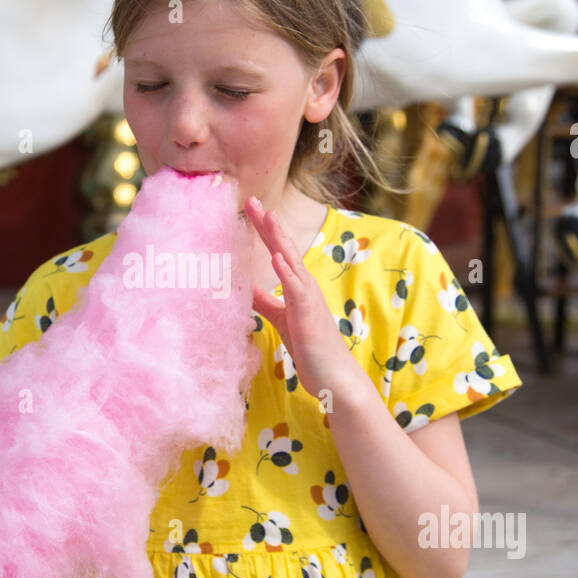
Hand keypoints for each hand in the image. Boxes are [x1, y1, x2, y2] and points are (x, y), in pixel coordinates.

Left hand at [245, 196, 342, 400]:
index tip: (248, 208)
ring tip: (266, 216)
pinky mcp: (309, 315)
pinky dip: (287, 272)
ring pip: (292, 262)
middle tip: (250, 200)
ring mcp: (309, 299)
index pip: (278, 251)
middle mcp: (305, 286)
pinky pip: (297, 290)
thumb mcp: (281, 319)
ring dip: (278, 238)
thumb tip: (243, 287)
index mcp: (298, 286)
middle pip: (284, 248)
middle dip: (267, 224)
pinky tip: (276, 257)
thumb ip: (265, 302)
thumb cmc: (311, 349)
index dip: (263, 229)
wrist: (334, 377)